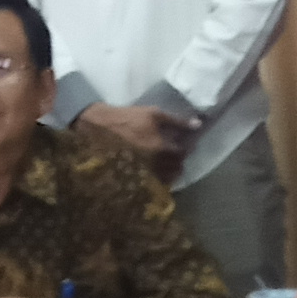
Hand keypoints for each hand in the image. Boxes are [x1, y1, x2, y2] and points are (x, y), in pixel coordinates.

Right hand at [77, 104, 197, 179]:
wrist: (98, 127)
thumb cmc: (127, 118)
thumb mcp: (153, 114)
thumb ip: (177, 121)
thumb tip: (198, 125)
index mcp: (161, 148)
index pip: (182, 154)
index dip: (185, 149)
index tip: (185, 145)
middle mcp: (154, 164)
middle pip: (175, 169)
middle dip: (178, 162)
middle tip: (176, 156)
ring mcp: (142, 172)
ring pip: (164, 179)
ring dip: (169, 172)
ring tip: (167, 166)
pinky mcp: (132, 177)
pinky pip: (150, 183)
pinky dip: (157, 179)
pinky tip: (155, 173)